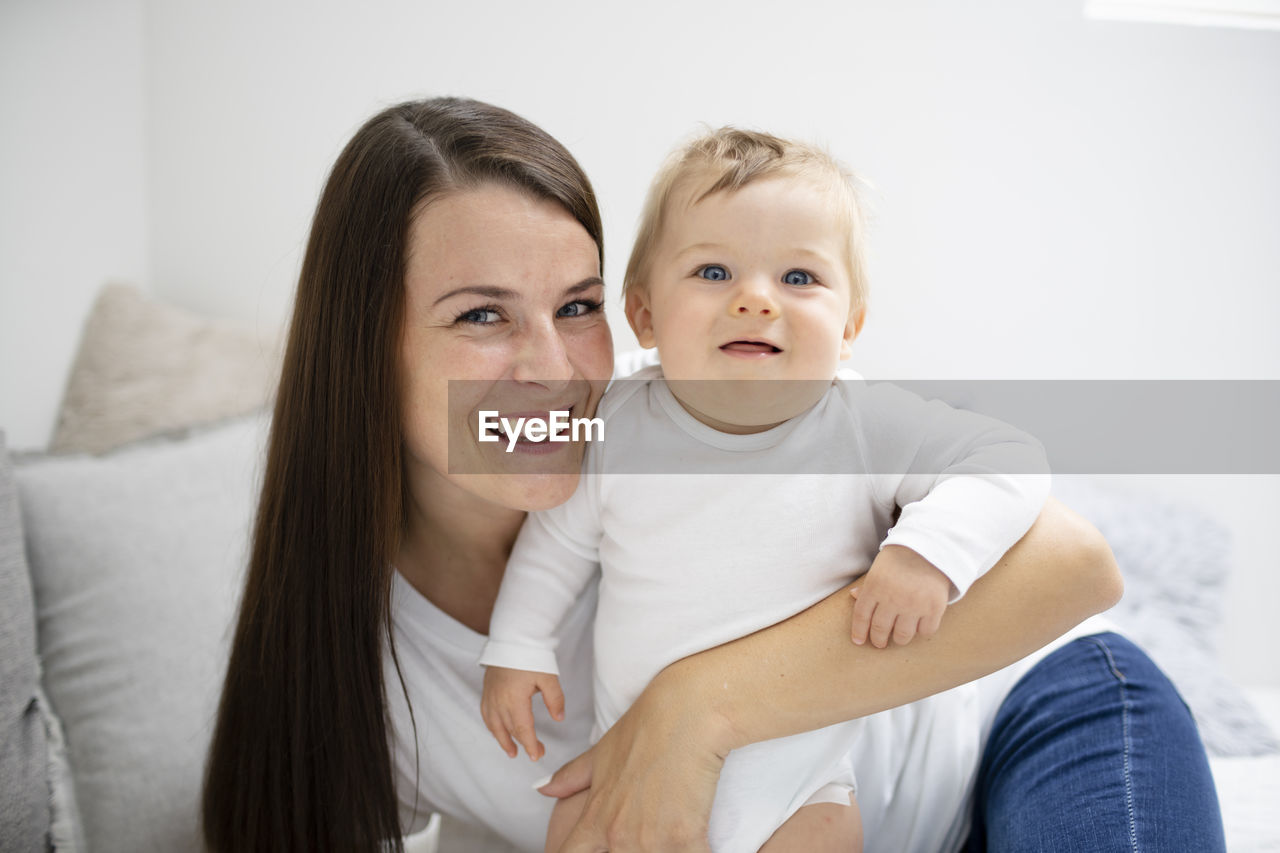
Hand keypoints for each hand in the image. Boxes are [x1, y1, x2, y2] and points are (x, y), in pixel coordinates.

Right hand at [480, 665, 563, 760]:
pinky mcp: (487, 690)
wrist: (511, 638)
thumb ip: (555, 699)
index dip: (530, 745)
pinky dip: (492, 726)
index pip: (522, 729)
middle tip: (536, 753)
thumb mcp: (548, 677)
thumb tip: (559, 718)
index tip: (537, 755)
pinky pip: (486, 714)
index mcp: (515, 699)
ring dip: (503, 740)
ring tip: (511, 752)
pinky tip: (497, 731)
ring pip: (495, 725)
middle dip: (523, 743)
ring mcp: (491, 696)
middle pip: (510, 729)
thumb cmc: (531, 656)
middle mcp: (499, 701)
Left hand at [537, 663, 725, 851]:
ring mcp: (650, 841)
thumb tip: (541, 788)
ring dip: (666, 849)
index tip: (600, 849)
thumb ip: (571, 778)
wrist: (687, 713)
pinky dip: (695, 849)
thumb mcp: (601, 754)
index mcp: (596, 819)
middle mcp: (617, 835)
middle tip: (649, 828)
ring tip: (672, 832)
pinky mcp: (685, 839)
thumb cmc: (646, 728)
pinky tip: (697, 841)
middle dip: (633, 851)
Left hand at [849, 545, 949, 647]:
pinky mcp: (934, 608)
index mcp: (875, 587)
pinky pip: (925, 631)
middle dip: (878, 640)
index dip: (859, 631)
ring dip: (899, 639)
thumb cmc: (901, 559)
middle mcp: (892, 598)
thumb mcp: (879, 569)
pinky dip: (922, 631)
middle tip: (879, 643)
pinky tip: (919, 625)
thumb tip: (853, 596)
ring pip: (902, 635)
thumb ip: (868, 586)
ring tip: (899, 636)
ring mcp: (914, 604)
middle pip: (880, 628)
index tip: (859, 641)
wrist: (931, 547)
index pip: (861, 616)